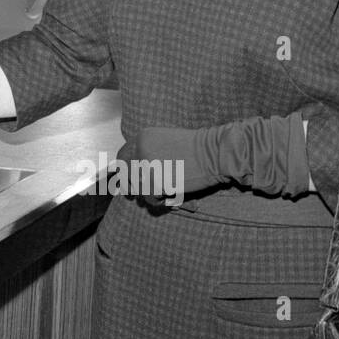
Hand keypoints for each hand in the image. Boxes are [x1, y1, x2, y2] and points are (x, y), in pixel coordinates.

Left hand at [129, 114, 310, 202]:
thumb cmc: (198, 149)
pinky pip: (149, 198)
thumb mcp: (167, 141)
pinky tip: (173, 194)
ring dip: (150, 193)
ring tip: (167, 191)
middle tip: (148, 190)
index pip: (122, 156)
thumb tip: (131, 174)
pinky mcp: (155, 182)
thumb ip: (149, 152)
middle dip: (134, 185)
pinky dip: (160, 200)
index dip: (125, 170)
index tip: (131, 179)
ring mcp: (146, 166)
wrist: (216, 153)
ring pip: (137, 188)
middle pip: (125, 174)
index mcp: (142, 137)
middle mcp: (140, 150)